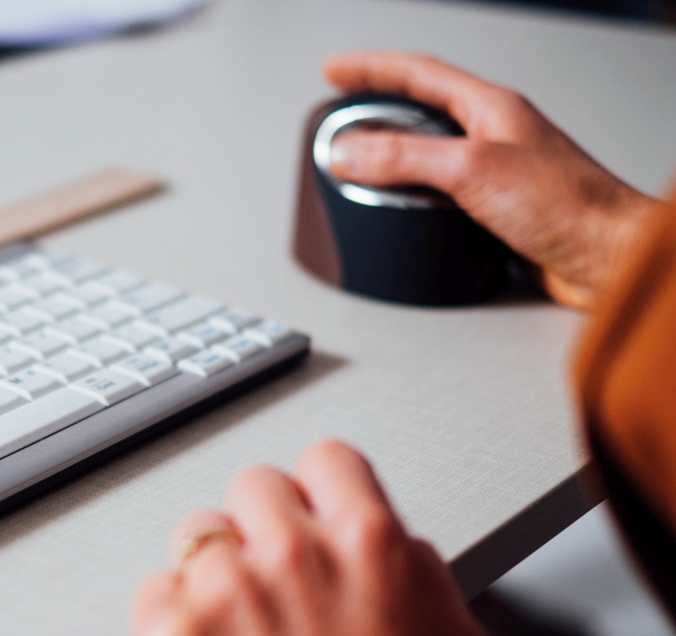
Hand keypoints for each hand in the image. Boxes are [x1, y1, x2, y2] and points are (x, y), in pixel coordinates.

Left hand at [133, 441, 488, 635]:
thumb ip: (417, 574)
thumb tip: (391, 541)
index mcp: (369, 546)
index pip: (326, 460)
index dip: (319, 491)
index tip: (311, 512)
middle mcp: (293, 556)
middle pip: (253, 488)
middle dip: (262, 528)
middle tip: (274, 584)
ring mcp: (224, 594)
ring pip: (197, 535)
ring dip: (214, 573)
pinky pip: (154, 592)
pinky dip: (172, 620)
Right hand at [322, 51, 666, 309]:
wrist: (608, 257)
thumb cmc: (568, 206)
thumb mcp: (471, 170)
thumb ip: (404, 157)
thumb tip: (349, 151)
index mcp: (491, 109)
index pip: (418, 74)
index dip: (371, 70)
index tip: (334, 72)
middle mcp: (495, 135)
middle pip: (421, 109)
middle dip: (376, 107)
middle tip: (340, 112)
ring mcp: (497, 172)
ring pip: (430, 153)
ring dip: (391, 154)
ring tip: (359, 161)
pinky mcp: (497, 211)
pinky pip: (441, 191)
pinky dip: (411, 193)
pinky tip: (402, 207)